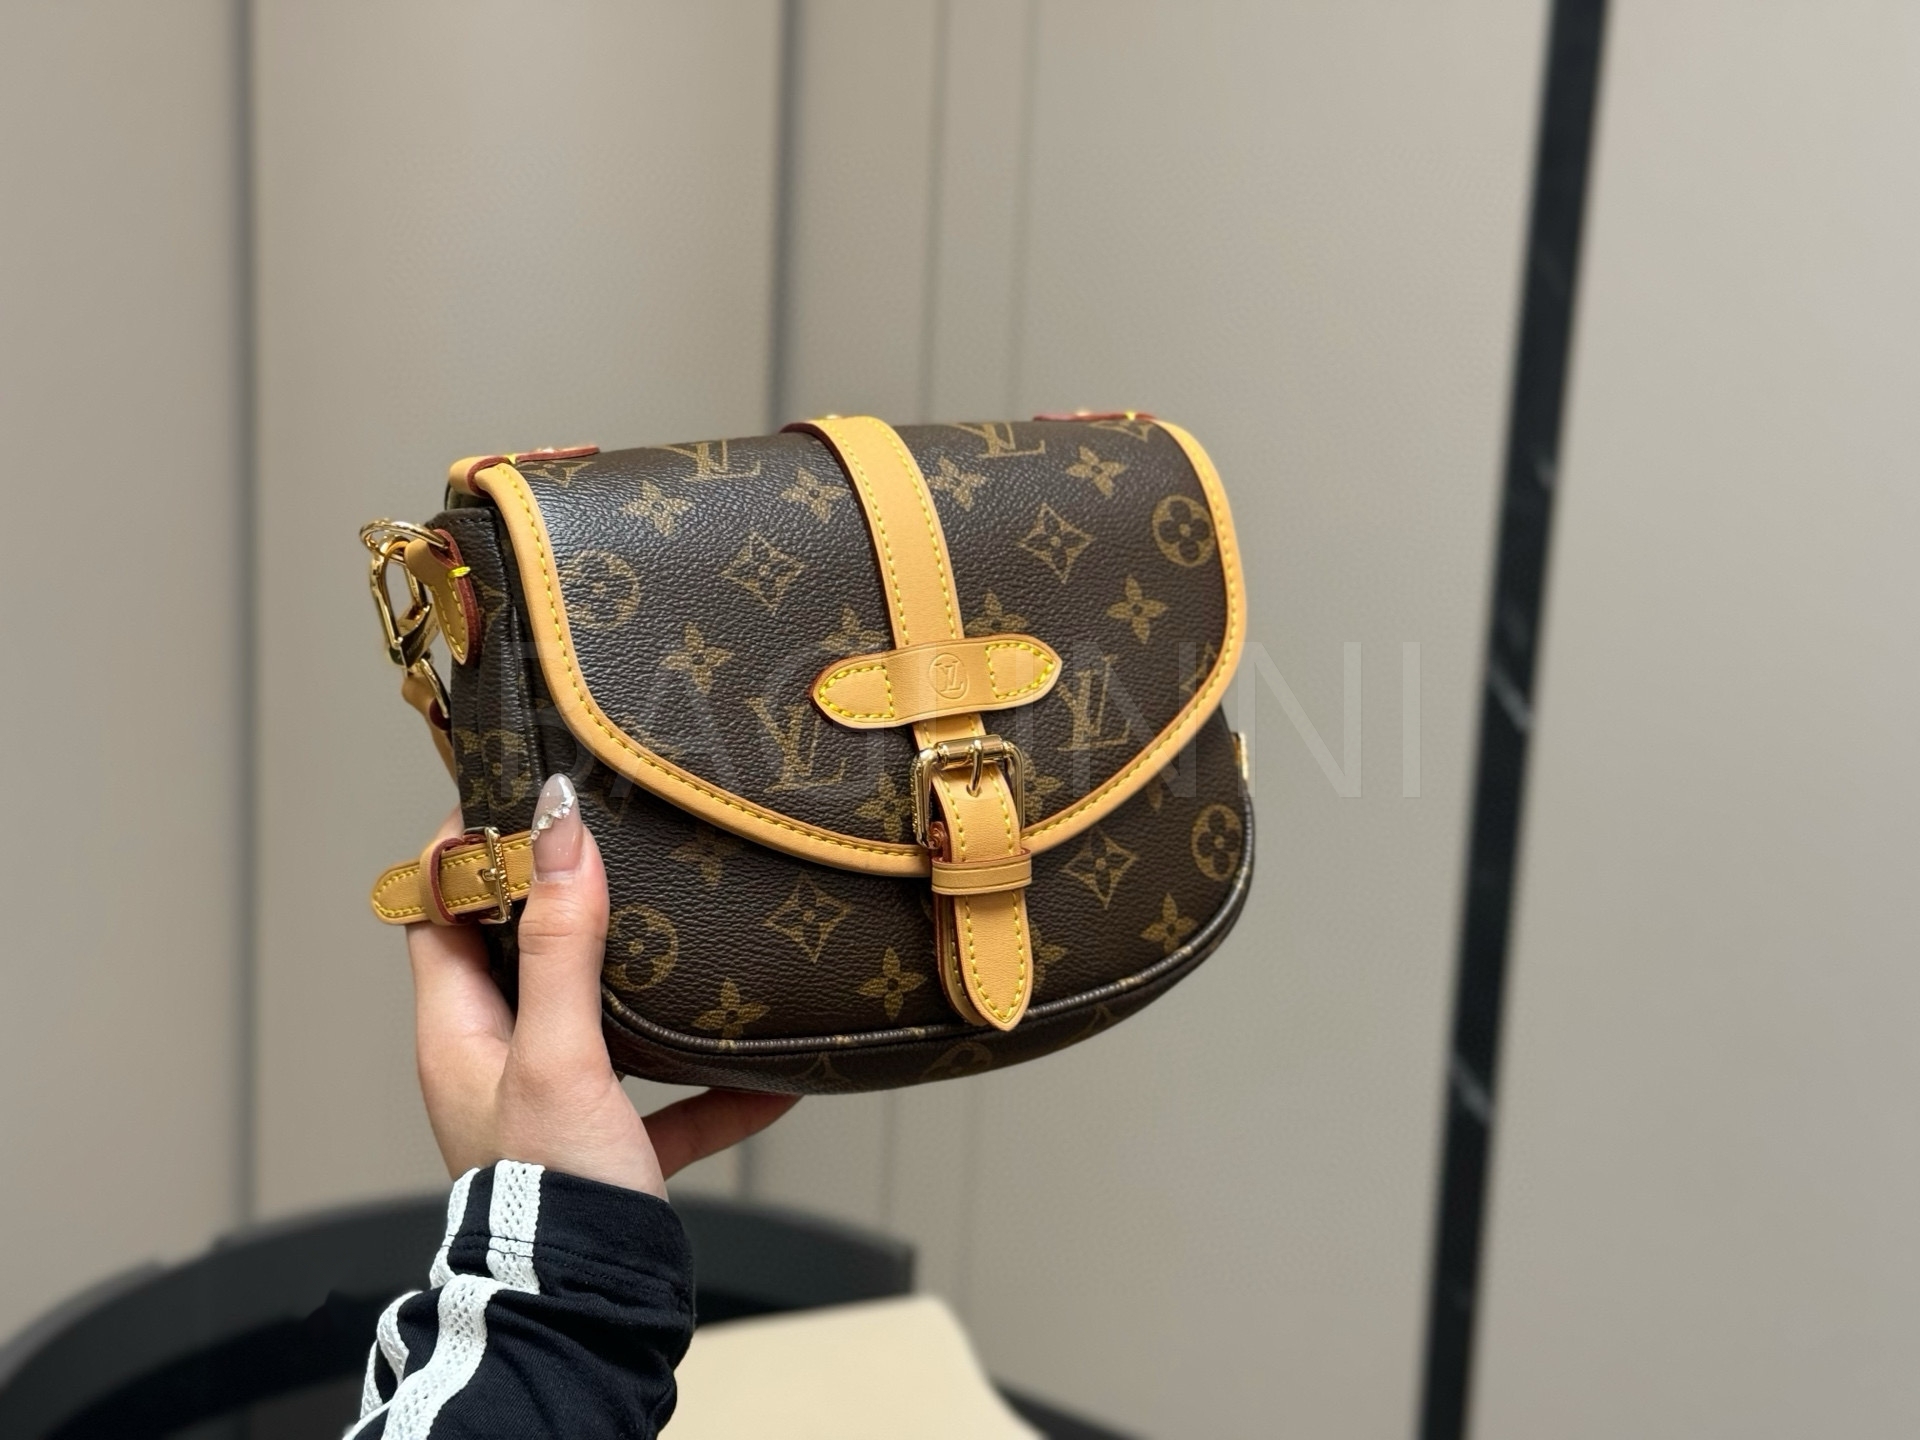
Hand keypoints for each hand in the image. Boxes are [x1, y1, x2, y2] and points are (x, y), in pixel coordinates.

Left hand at [407, 774, 796, 1196]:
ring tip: (686, 931)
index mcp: (458, 1034)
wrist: (589, 1309)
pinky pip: (662, 1100)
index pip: (437, 915)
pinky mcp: (609, 1151)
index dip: (467, 853)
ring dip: (639, 986)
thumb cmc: (551, 1192)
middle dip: (564, 901)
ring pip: (594, 1021)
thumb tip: (559, 830)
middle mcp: (496, 1064)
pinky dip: (708, 1085)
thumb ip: (560, 944)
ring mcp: (553, 1107)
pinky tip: (768, 1072)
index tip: (517, 794)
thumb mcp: (559, 1052)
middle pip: (519, 957)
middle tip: (613, 839)